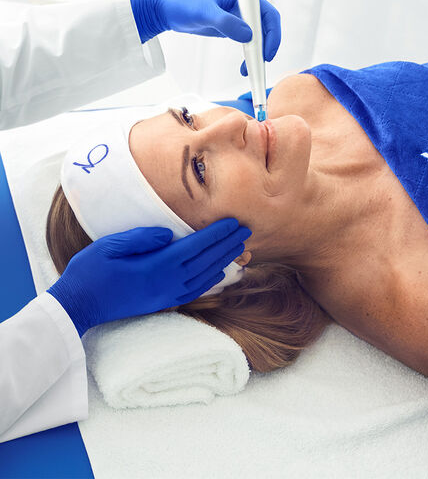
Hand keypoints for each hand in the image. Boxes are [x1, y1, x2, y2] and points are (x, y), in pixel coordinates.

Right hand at [48, 218, 250, 335]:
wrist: (78, 305)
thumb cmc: (91, 271)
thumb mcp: (110, 246)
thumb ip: (142, 238)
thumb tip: (168, 233)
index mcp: (157, 267)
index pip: (196, 247)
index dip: (217, 234)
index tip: (234, 223)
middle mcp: (168, 283)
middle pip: (206, 261)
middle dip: (228, 245)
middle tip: (247, 231)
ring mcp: (167, 295)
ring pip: (205, 276)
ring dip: (224, 260)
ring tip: (240, 247)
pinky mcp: (163, 303)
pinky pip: (195, 290)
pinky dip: (211, 279)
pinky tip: (219, 272)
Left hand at [129, 0, 280, 73]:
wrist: (165, 8)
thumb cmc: (182, 1)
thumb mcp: (204, 12)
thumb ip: (226, 23)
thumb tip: (248, 36)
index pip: (267, 13)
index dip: (273, 33)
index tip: (267, 51)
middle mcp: (242, 5)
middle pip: (266, 27)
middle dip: (266, 47)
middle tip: (259, 65)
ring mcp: (238, 16)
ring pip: (258, 36)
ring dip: (258, 54)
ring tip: (250, 69)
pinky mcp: (231, 27)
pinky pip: (248, 42)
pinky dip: (249, 55)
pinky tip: (243, 66)